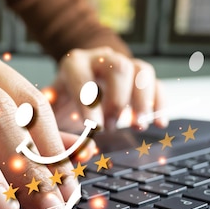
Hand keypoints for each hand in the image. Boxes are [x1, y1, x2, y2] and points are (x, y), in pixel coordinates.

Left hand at [51, 47, 166, 131]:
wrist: (78, 78)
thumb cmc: (62, 98)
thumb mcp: (50, 109)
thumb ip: (55, 130)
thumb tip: (78, 150)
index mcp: (74, 64)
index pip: (82, 78)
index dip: (89, 103)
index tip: (95, 128)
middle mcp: (101, 58)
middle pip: (119, 68)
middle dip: (117, 101)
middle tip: (110, 128)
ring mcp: (124, 63)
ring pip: (142, 71)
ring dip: (143, 100)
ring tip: (139, 126)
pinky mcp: (140, 76)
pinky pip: (156, 83)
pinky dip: (160, 103)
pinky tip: (159, 123)